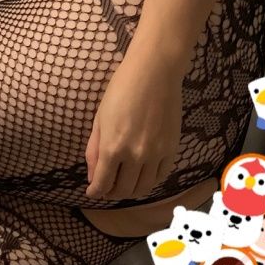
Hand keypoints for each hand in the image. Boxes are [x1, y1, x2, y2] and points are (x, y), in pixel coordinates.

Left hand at [85, 52, 182, 200]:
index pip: (103, 183)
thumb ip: (95, 151)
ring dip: (131, 190)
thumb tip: (93, 177)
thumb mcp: (100, 119)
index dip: (96, 192)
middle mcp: (135, 155)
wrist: (154, 72)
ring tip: (124, 183)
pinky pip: (160, 176)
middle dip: (111, 192)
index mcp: (113, 147)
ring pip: (143, 187)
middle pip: (123, 189)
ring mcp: (156, 153)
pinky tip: (142, 174)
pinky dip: (150, 180)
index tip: (92, 192)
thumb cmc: (121, 90)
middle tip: (107, 187)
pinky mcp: (172, 148)